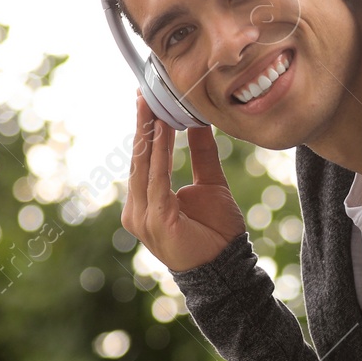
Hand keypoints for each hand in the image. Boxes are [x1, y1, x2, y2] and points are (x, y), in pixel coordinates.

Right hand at [121, 93, 248, 271]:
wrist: (225, 268)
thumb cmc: (216, 231)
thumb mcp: (210, 184)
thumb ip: (202, 154)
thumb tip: (198, 122)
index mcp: (145, 201)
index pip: (142, 159)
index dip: (144, 129)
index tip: (146, 99)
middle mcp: (136, 209)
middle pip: (138, 159)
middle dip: (142, 124)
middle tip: (144, 92)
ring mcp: (142, 217)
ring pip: (144, 165)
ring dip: (148, 132)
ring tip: (151, 104)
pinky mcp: (155, 220)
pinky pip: (157, 179)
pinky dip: (160, 153)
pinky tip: (164, 130)